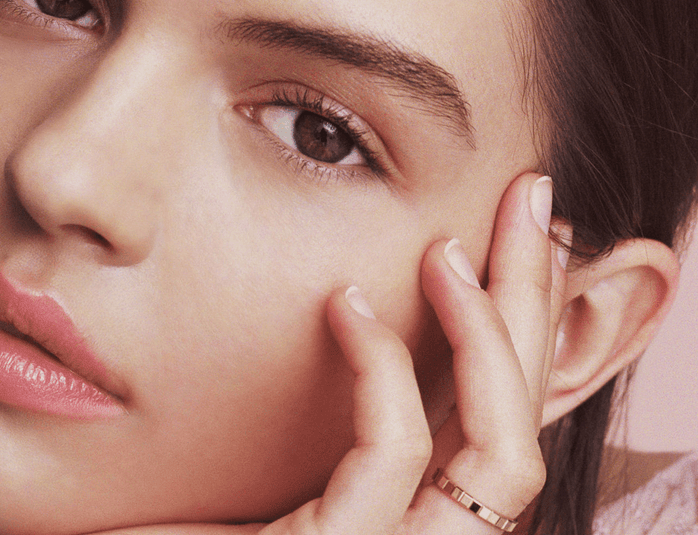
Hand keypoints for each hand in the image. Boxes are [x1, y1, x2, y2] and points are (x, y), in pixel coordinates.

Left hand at [97, 173, 563, 534]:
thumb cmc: (161, 530)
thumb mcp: (258, 463)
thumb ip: (318, 407)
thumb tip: (345, 287)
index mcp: (411, 521)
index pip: (502, 421)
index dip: (524, 326)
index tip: (515, 230)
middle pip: (524, 421)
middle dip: (536, 302)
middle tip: (532, 196)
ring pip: (505, 451)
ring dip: (490, 333)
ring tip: (447, 246)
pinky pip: (395, 455)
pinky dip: (382, 369)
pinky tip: (342, 302)